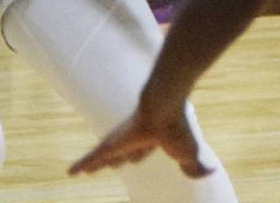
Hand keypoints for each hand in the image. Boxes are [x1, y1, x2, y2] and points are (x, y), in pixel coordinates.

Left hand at [69, 100, 214, 179]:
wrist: (163, 107)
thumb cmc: (177, 129)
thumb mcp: (189, 153)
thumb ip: (195, 165)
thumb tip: (208, 171)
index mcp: (151, 138)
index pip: (140, 151)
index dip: (135, 156)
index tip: (130, 160)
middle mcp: (133, 137)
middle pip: (120, 153)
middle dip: (114, 160)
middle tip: (108, 165)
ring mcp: (119, 140)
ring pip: (104, 156)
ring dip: (95, 163)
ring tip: (84, 170)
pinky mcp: (109, 145)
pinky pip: (92, 158)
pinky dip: (81, 165)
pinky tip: (70, 173)